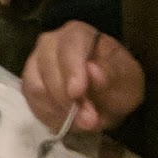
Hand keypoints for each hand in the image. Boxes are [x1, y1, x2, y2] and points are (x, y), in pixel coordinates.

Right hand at [22, 22, 143, 133]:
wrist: (105, 94)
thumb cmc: (117, 82)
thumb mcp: (128, 80)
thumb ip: (112, 75)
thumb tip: (92, 71)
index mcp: (78, 34)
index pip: (69, 45)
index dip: (71, 69)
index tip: (77, 93)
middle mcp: (50, 42)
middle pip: (47, 67)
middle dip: (67, 98)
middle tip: (88, 121)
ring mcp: (35, 62)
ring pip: (35, 86)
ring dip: (58, 109)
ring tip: (81, 123)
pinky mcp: (29, 83)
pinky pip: (32, 101)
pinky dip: (50, 115)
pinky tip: (68, 121)